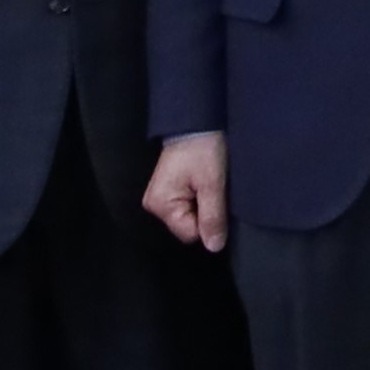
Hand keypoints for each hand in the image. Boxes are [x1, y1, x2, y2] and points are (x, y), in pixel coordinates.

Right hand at [143, 133, 231, 252]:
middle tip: (211, 188)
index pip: (190, 233)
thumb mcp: (212, 184)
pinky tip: (202, 183)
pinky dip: (198, 198)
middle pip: (188, 227)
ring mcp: (159, 198)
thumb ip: (212, 216)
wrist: (195, 122)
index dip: (208, 221)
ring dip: (203, 205)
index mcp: (161, 205)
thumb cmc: (203, 149)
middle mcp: (154, 205)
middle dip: (204, 213)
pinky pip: (187, 206)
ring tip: (207, 183)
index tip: (215, 198)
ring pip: (189, 217)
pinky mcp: (167, 191)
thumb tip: (214, 247)